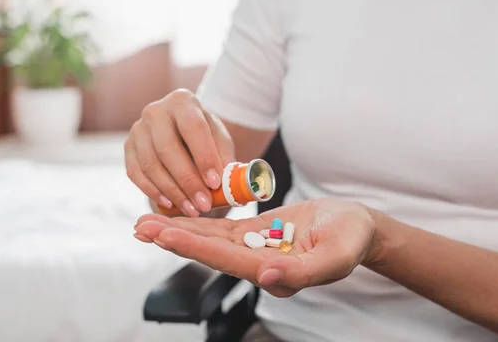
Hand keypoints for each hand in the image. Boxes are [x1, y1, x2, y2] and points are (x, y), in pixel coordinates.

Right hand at [124, 89, 234, 216]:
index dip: (204, 156)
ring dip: (172, 191)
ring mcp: (138, 129)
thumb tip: (227, 183)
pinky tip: (169, 203)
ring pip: (151, 164)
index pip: (192, 127)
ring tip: (191, 208)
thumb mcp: (219, 140)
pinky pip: (136, 173)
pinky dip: (152, 191)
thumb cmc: (204, 137)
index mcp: (182, 101)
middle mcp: (156, 111)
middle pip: (167, 148)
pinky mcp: (128, 147)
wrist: (180, 132)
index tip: (215, 183)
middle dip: (187, 180)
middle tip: (203, 203)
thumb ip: (224, 157)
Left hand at [134, 198, 380, 296]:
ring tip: (146, 223)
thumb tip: (267, 279)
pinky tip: (175, 218)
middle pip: (209, 253)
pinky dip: (196, 222)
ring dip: (178, 230)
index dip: (196, 248)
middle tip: (142, 228)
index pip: (228, 262)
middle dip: (174, 239)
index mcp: (276, 273)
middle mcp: (258, 265)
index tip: (166, 236)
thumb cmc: (351, 239)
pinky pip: (220, 228)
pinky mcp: (253, 234)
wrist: (355, 225)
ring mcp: (253, 249)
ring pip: (209, 240)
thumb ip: (304, 272)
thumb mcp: (337, 255)